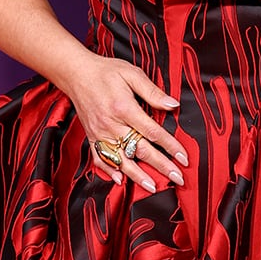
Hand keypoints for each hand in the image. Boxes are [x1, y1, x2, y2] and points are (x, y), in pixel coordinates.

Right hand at [65, 53, 186, 192]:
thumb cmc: (106, 72)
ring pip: (121, 159)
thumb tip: (173, 105)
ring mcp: (100, 133)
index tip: (184, 158)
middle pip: (140, 149)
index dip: (170, 146)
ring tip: (153, 187)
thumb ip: (152, 91)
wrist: (76, 73)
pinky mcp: (92, 137)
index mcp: (124, 108)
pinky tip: (120, 180)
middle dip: (161, 166)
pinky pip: (99, 158)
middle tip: (178, 178)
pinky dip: (109, 171)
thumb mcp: (132, 74)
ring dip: (138, 175)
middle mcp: (111, 124)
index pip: (153, 132)